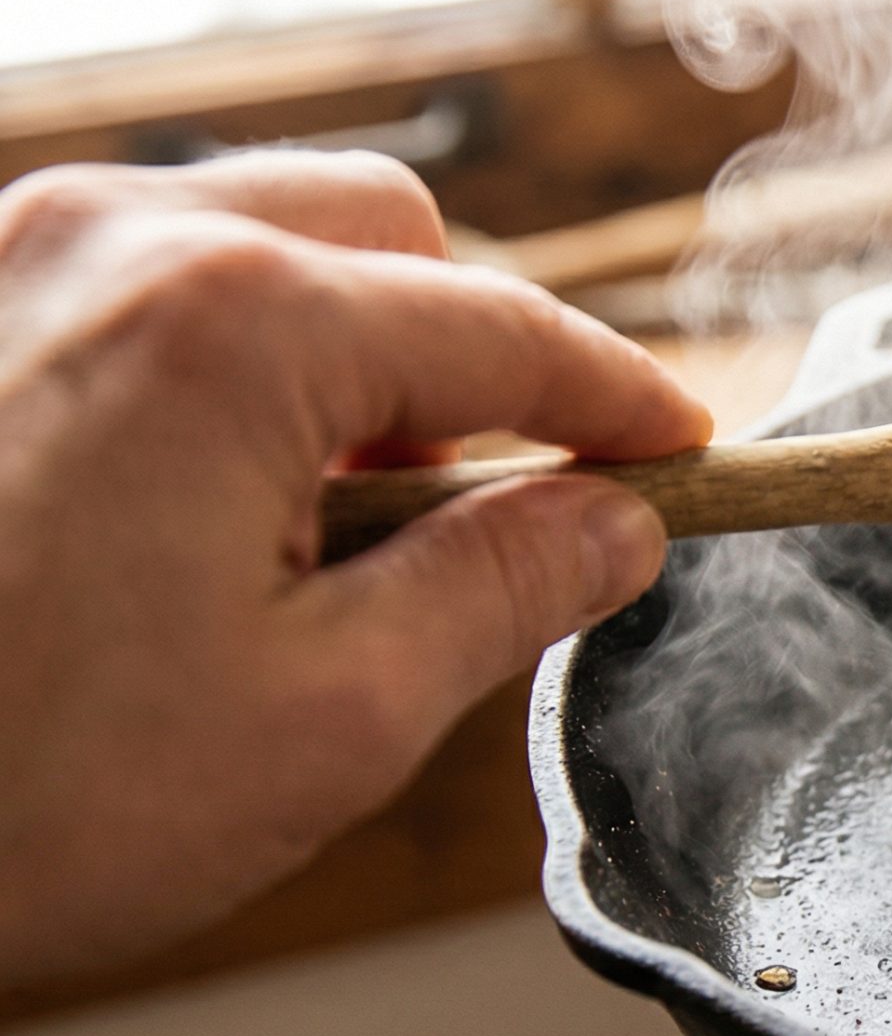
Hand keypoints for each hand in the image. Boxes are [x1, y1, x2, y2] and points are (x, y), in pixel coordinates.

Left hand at [0, 153, 711, 984]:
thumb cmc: (16, 797)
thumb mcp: (330, 719)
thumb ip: (504, 589)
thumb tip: (613, 526)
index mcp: (230, 329)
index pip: (505, 333)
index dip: (622, 401)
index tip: (681, 456)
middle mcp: (111, 245)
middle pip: (385, 238)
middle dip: (470, 362)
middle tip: (487, 510)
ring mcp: (12, 261)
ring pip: (264, 243)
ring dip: (345, 361)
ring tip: (324, 531)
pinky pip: (149, 282)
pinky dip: (230, 363)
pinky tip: (210, 507)